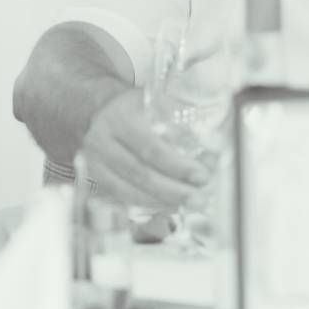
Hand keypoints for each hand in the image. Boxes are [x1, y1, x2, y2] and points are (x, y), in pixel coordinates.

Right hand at [79, 88, 207, 208]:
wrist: (102, 109)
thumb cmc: (138, 107)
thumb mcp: (156, 101)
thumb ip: (181, 119)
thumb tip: (214, 147)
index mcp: (122, 117)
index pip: (150, 147)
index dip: (177, 166)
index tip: (202, 175)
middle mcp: (103, 140)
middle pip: (140, 173)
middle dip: (174, 190)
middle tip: (200, 198)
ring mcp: (95, 161)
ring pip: (129, 190)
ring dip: (162, 201)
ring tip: (189, 205)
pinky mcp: (94, 178)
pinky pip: (121, 197)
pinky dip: (147, 204)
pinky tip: (168, 206)